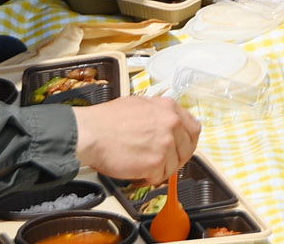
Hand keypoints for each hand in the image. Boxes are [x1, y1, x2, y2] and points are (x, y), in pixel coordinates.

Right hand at [73, 97, 200, 181]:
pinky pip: (159, 177)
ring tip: (143, 168)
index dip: (187, 141)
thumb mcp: (139, 104)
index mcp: (169, 108)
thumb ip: (157, 112)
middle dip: (176, 158)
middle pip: (187, 149)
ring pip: (174, 165)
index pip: (194, 128)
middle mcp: (172, 124)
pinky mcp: (155, 162)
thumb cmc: (105, 120)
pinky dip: (148, 179)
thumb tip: (165, 122)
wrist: (89, 133)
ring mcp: (165, 143)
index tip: (181, 148)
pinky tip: (137, 174)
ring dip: (160, 170)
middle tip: (162, 163)